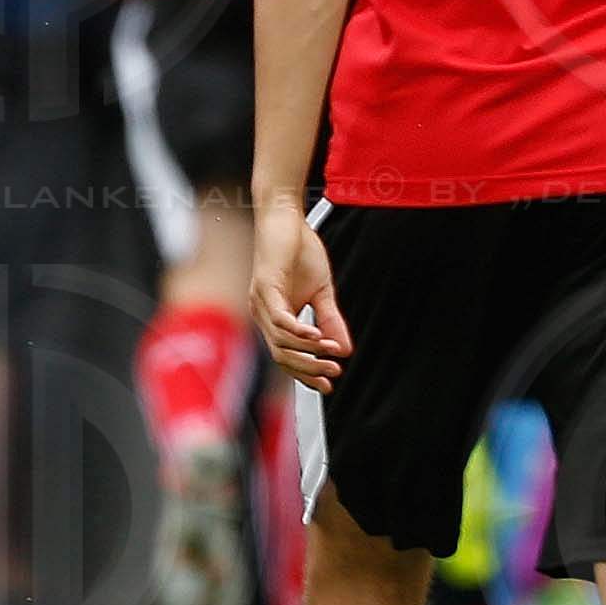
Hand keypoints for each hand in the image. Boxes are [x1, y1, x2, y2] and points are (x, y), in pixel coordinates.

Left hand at [252, 195, 349, 391]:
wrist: (286, 218)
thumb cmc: (300, 252)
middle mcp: (262, 313)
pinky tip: (317, 337)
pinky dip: (299, 331)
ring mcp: (261, 300)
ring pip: (280, 341)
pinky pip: (280, 318)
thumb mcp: (322, 291)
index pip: (285, 356)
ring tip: (333, 355)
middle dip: (308, 369)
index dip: (305, 374)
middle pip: (280, 355)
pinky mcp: (265, 285)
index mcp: (273, 317)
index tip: (329, 387)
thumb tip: (344, 351)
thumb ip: (329, 320)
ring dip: (309, 351)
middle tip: (334, 375)